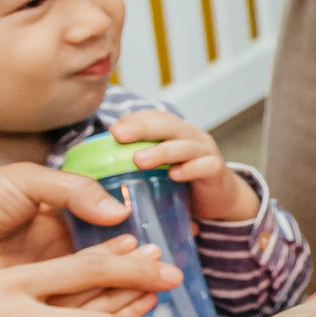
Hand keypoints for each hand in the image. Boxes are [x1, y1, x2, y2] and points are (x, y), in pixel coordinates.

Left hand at [109, 107, 256, 222]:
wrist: (219, 199)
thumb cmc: (182, 182)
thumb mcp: (158, 168)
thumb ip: (136, 161)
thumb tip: (96, 166)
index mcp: (174, 132)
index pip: (155, 117)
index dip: (135, 120)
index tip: (114, 130)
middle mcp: (191, 137)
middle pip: (168, 125)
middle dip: (143, 128)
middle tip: (120, 135)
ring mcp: (206, 152)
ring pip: (185, 145)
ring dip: (162, 151)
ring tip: (139, 160)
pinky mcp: (217, 172)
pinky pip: (205, 166)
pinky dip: (190, 169)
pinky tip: (174, 175)